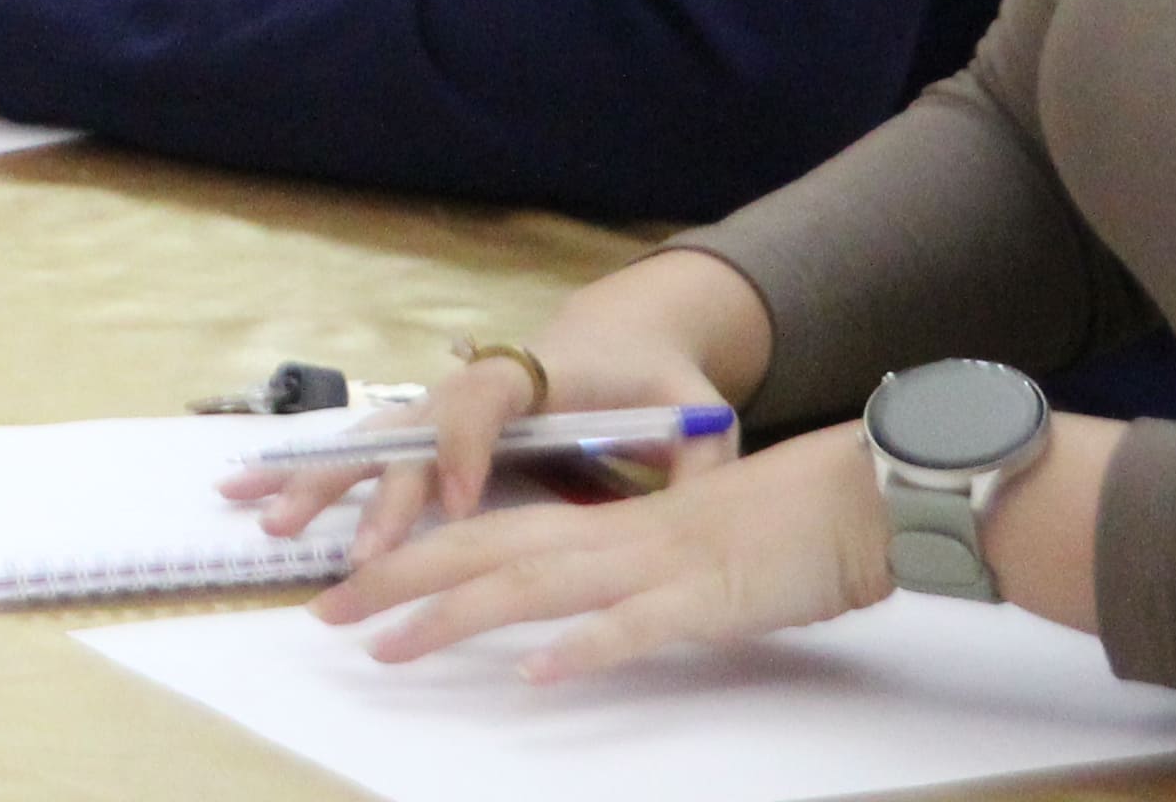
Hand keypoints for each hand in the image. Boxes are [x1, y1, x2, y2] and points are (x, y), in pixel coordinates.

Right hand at [231, 249, 765, 561]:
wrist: (619, 333)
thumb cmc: (657, 375)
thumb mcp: (696, 407)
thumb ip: (700, 453)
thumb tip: (700, 484)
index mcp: (533, 373)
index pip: (484, 403)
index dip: (465, 449)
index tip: (458, 503)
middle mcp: (473, 387)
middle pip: (409, 432)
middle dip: (375, 491)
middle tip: (357, 553)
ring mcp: (442, 406)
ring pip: (370, 441)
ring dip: (317, 480)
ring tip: (266, 519)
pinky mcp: (428, 430)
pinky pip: (363, 450)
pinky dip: (304, 470)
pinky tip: (248, 491)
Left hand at [314, 415, 884, 680]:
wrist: (853, 501)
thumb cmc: (766, 529)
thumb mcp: (669, 551)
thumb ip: (607, 576)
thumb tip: (548, 620)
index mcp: (592, 528)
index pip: (477, 534)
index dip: (404, 554)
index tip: (340, 583)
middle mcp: (603, 541)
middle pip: (478, 553)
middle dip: (394, 581)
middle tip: (321, 612)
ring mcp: (649, 569)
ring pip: (531, 587)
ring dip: (454, 616)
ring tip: (389, 647)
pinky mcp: (703, 601)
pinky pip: (636, 628)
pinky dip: (585, 649)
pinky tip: (538, 674)